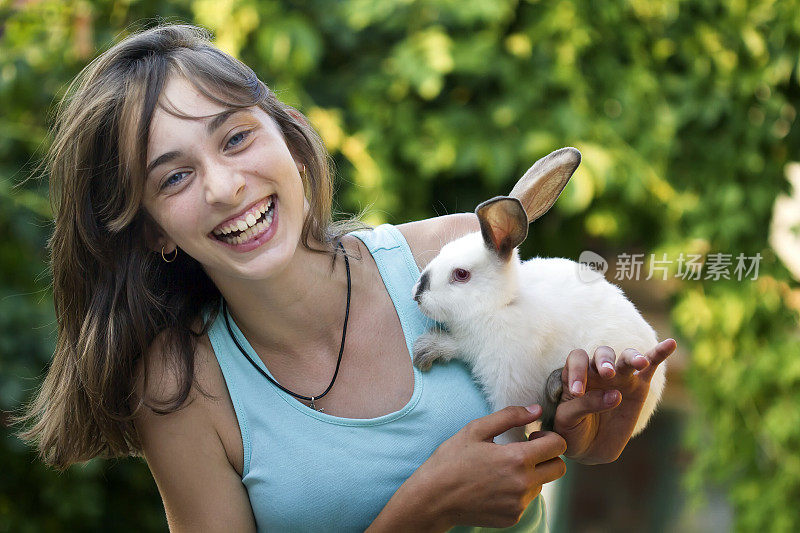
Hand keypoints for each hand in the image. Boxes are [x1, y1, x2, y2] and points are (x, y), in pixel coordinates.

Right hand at [369, 405, 565, 530]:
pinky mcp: (512, 517)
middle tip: (525, 450)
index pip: (558, 446)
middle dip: (548, 456)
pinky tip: (496, 485)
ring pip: (542, 484)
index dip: (549, 436)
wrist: (432, 498)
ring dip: (532, 474)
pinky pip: (527, 500)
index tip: (532, 436)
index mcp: (517, 459)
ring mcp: (519, 504)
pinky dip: (518, 491)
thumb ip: (510, 416)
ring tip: (503, 469)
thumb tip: (536, 409)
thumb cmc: (451, 460)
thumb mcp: (476, 430)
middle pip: (559, 468)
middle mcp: (523, 485)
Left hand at [553, 339, 675, 463]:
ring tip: (640, 363)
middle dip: (604, 361)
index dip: (577, 371)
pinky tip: (670, 343)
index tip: (578, 391)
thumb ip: (585, 404)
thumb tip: (615, 395)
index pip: (577, 360)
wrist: (589, 449)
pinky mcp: (638, 388)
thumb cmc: (571, 430)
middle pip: (602, 354)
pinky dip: (659, 354)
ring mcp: (619, 379)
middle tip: (607, 375)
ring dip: (633, 357)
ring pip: (626, 358)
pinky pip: (651, 367)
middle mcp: (597, 372)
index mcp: (575, 374)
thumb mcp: (568, 419)